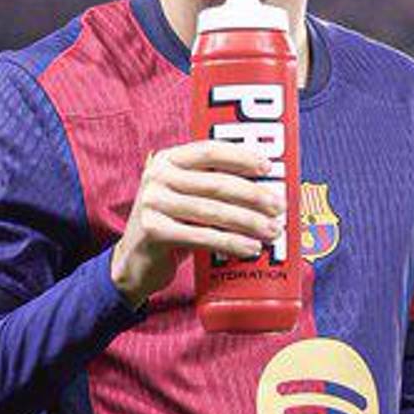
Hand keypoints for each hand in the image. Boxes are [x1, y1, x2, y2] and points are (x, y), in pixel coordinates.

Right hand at [110, 140, 285, 307]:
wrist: (133, 262)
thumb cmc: (173, 225)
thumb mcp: (186, 197)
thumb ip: (212, 185)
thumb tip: (268, 188)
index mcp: (167, 159)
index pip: (210, 151)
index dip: (241, 156)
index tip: (268, 168)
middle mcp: (157, 176)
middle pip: (216, 183)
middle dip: (253, 196)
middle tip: (279, 208)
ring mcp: (152, 203)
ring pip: (212, 211)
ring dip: (248, 222)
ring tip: (272, 231)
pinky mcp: (152, 231)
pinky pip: (201, 236)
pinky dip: (230, 243)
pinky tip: (250, 249)